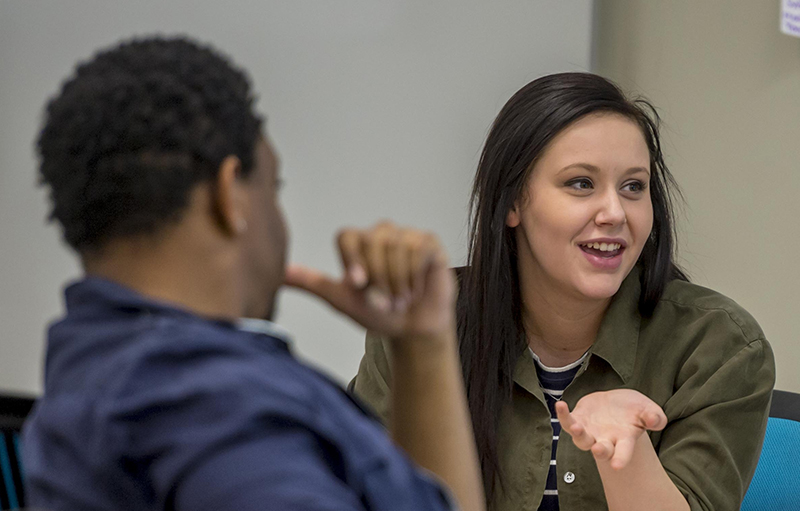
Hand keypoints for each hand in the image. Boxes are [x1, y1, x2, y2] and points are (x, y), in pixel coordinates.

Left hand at [284, 221, 455, 340]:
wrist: (412, 330)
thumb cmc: (379, 314)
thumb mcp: (342, 300)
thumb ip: (313, 283)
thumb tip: (281, 274)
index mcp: (358, 244)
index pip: (347, 236)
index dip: (352, 260)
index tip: (358, 285)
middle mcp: (381, 235)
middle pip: (373, 241)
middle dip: (378, 279)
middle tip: (385, 300)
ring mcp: (406, 237)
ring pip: (396, 247)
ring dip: (398, 282)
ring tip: (401, 297)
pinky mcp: (429, 243)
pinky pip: (419, 250)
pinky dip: (415, 277)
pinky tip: (417, 289)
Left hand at [555, 389, 666, 469]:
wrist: (617, 402)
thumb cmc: (634, 410)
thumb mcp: (648, 410)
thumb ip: (654, 417)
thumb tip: (655, 420)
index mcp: (624, 440)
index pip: (623, 452)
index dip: (621, 459)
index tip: (617, 466)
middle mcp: (605, 439)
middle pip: (601, 450)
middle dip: (600, 451)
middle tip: (598, 450)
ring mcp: (590, 431)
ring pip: (581, 439)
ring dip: (578, 434)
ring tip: (577, 427)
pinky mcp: (578, 419)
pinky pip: (567, 421)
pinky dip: (563, 415)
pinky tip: (561, 405)